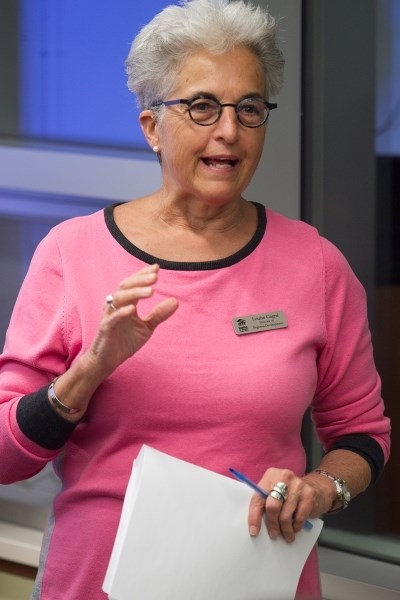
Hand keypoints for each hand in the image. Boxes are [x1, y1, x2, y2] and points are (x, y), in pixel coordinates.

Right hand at [86, 264, 177, 378]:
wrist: (108, 361)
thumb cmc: (125, 341)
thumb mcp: (147, 327)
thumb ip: (159, 314)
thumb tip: (176, 301)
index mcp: (125, 303)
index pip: (133, 283)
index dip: (143, 274)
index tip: (157, 267)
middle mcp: (115, 305)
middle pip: (126, 286)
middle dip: (140, 280)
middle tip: (155, 276)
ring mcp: (109, 316)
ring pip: (119, 298)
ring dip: (135, 293)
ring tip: (151, 291)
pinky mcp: (106, 329)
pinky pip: (113, 318)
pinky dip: (122, 312)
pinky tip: (133, 308)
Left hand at [248, 467, 335, 542]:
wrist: (317, 486)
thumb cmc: (290, 492)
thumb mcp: (275, 491)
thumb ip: (266, 502)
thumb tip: (257, 526)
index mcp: (270, 475)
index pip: (258, 498)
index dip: (254, 516)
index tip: (254, 531)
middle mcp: (283, 477)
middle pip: (272, 507)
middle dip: (272, 525)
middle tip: (274, 535)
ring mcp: (297, 484)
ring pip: (286, 515)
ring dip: (285, 529)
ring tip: (287, 535)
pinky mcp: (309, 493)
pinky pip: (300, 517)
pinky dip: (296, 526)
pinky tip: (295, 528)